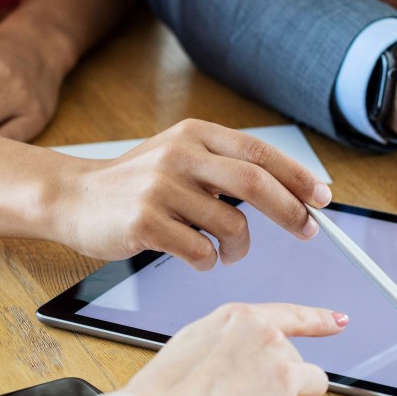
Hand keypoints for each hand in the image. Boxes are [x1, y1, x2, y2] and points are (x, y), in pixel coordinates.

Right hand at [54, 119, 332, 268]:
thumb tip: (289, 191)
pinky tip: (196, 257)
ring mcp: (161, 188)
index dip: (298, 177)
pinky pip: (200, 252)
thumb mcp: (180, 159)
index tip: (323, 199)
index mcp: (195, 134)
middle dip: (290, 212)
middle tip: (307, 231)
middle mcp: (180, 155)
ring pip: (231, 226)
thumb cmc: (135, 186)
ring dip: (239, 249)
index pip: (260, 153)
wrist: (73, 199)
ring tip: (228, 253)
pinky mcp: (145, 222)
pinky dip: (207, 261)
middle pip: (255, 184)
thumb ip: (224, 168)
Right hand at [124, 303, 346, 395]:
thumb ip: (225, 342)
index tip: (338, 321)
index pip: (291, 315)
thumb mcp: (190, 345)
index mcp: (241, 319)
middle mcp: (268, 340)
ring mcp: (282, 373)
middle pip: (300, 361)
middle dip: (283, 383)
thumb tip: (238, 356)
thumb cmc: (163, 395)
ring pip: (313, 388)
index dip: (319, 319)